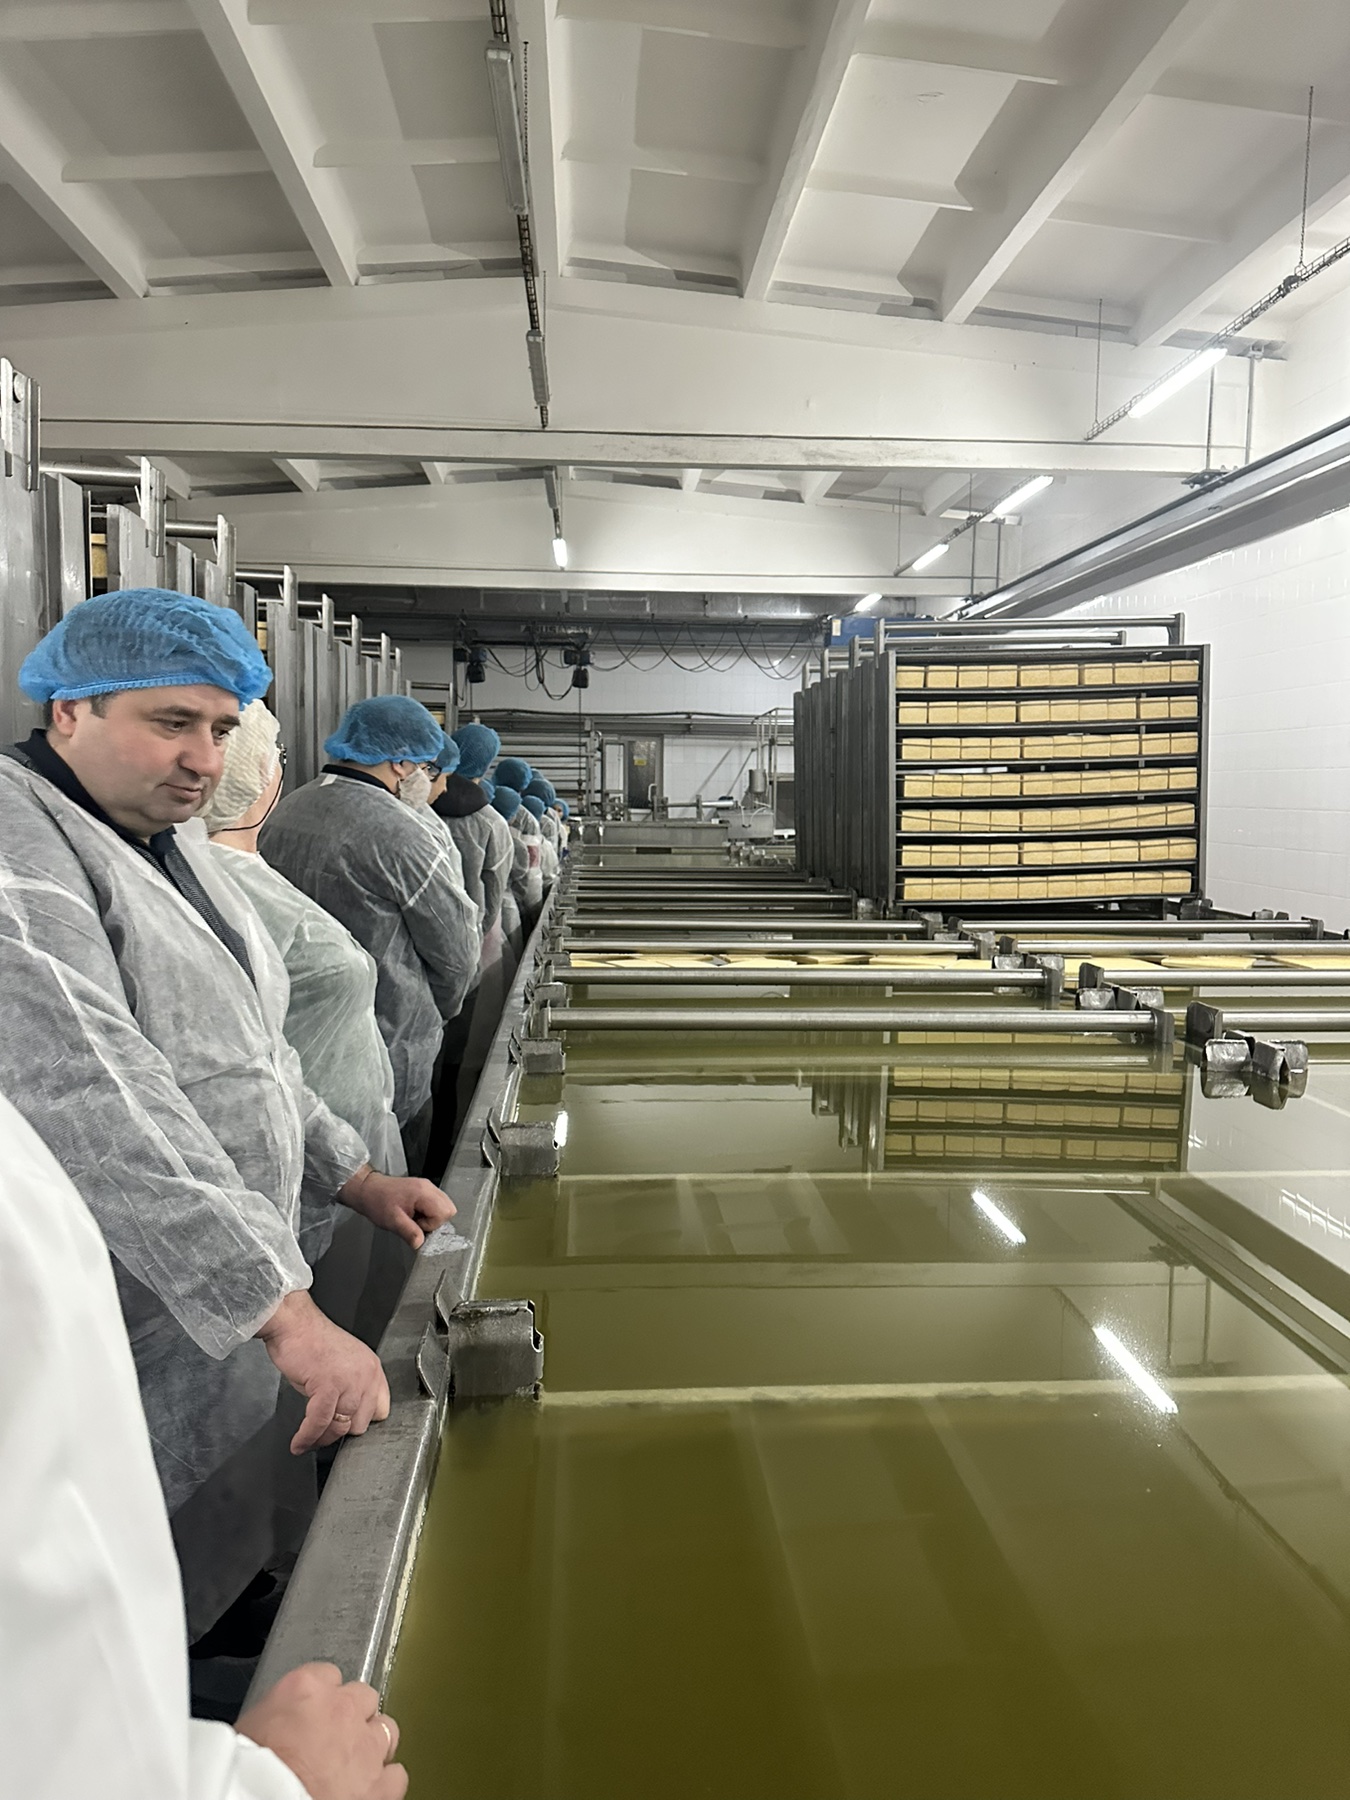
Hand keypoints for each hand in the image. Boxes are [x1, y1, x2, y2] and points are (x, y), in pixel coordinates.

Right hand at [236, 1663, 406, 1799]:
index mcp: (305, 1688)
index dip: (319, 1698)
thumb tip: (272, 1724)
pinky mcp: (380, 1786)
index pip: (325, 1675)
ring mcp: (367, 1746)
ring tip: (352, 1763)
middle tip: (332, 1739)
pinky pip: (395, 1775)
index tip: (311, 1712)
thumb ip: (274, 1714)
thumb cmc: (245, 1776)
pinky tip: (369, 1789)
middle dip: (351, 1716)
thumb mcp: (247, 1729)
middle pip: (362, 1697)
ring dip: (371, 1744)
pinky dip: (384, 1782)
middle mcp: (343, 1709)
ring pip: (385, 1730)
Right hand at [257, 1291, 389, 1454]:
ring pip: (341, 1427)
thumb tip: (346, 1418)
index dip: (359, 1423)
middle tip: (321, 1434)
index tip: (344, 1430)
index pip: (381, 1410)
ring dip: (321, 1438)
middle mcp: (366, 1375)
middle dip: (339, 1432)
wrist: (293, 1323)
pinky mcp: (328, 1385)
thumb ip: (352, 1389)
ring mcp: (349, 1380)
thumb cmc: (311, 1341)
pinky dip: (308, 1436)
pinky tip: (299, 1442)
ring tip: (308, 1441)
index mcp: (372, 1369)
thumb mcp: (343, 1365)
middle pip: (360, 1424)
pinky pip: (319, 1421)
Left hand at [339, 1164, 455, 1249]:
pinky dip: (429, 1212)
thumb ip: (409, 1232)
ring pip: (444, 1206)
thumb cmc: (378, 1202)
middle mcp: (428, 1187)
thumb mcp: (392, 1221)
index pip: (444, 1212)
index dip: (431, 1224)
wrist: (368, 1190)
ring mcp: (427, 1187)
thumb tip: (421, 1244)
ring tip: (415, 1217)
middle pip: (449, 1208)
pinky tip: (415, 1213)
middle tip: (418, 1222)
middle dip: (436, 1221)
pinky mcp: (423, 1190)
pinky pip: (436, 1203)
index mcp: (423, 1193)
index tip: (416, 1225)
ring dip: (432, 1217)